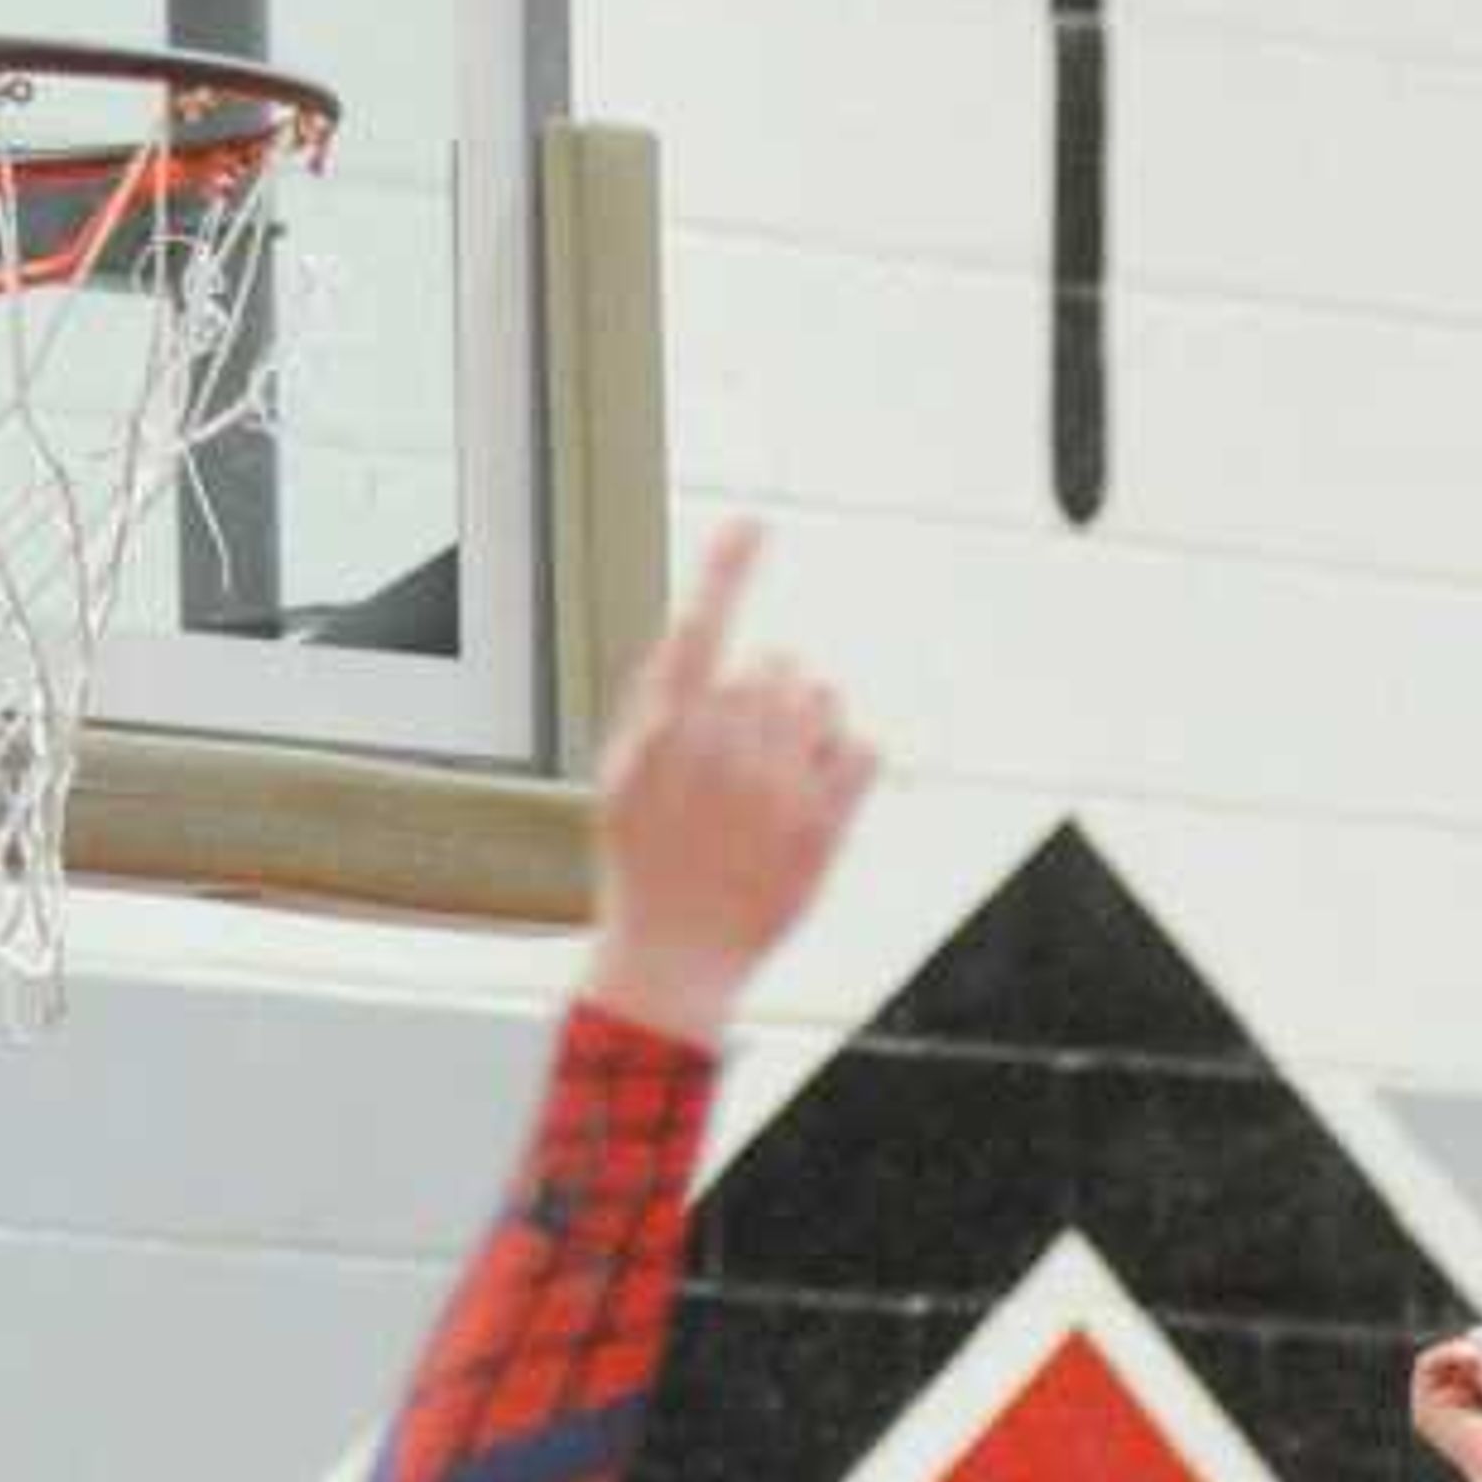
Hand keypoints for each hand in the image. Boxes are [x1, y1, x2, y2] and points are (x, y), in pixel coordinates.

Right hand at [589, 524, 876, 1045]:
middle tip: (744, 755)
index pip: (701, 626)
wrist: (675, 958)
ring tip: (773, 779)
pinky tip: (810, 797)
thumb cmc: (644, 866)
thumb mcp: (621, 776)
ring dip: (804, 723)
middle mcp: (724, 749)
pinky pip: (860, 749)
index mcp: (666, 731)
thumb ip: (657, 700)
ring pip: (820, 699)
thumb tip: (692, 631)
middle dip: (765, 695)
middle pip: (774, 665)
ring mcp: (777, 787)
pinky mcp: (823, 826)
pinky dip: (843, 761)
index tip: (754, 523)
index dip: (727, 569)